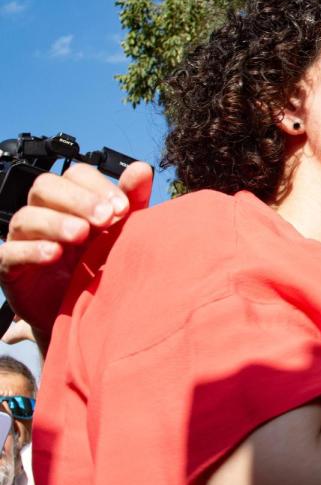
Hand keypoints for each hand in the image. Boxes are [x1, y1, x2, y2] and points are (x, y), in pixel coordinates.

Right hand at [0, 161, 152, 345]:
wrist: (88, 315)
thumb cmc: (102, 267)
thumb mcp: (122, 233)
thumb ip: (131, 202)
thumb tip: (142, 169)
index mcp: (73, 202)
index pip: (75, 175)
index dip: (97, 186)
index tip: (123, 208)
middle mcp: (45, 214)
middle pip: (45, 187)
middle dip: (78, 200)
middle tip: (106, 219)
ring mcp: (25, 240)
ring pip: (26, 217)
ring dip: (56, 222)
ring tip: (81, 234)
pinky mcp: (11, 268)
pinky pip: (11, 252)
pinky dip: (32, 250)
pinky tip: (54, 254)